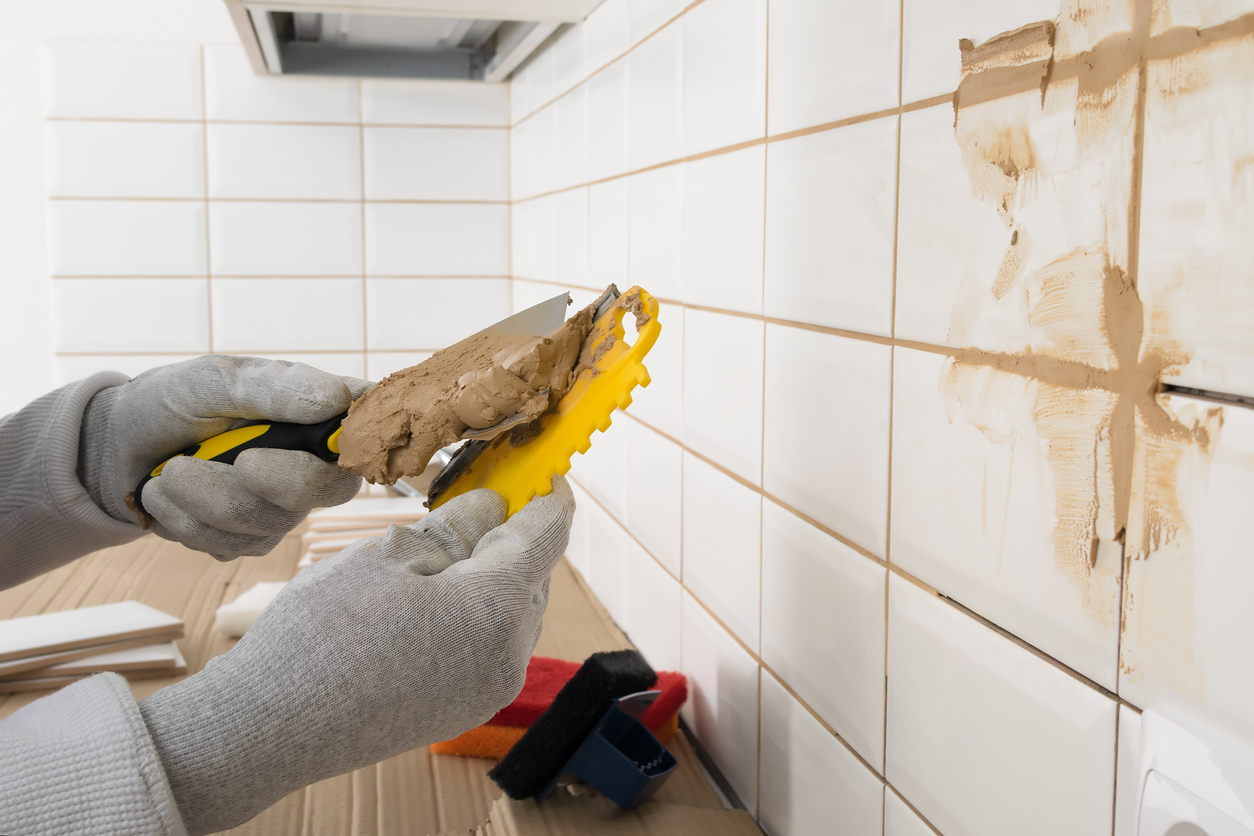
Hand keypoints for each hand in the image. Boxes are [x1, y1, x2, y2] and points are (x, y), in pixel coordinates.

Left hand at [78, 355, 369, 559]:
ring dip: (199, 497)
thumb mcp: (216, 379)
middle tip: (222, 459)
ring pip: (263, 522)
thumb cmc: (175, 401)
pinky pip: (228, 545)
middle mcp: (317, 465)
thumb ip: (275, 388)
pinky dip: (185, 520)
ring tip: (170, 471)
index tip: (339, 441)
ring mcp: (285, 509)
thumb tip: (334, 399)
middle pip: (325, 489)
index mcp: (322, 415)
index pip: (370, 428)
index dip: (365, 440)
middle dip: (263, 479)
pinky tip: (171, 496)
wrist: (119, 447)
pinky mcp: (251, 541)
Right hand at [138, 477, 575, 835]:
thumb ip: (453, 528)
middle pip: (531, 579)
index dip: (548, 501)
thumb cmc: (322, 634)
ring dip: (491, 580)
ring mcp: (488, 691)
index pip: (544, 539)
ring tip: (441, 556)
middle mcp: (507, 657)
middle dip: (511, 540)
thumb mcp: (387, 555)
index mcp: (493, 609)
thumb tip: (492, 507)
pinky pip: (490, 648)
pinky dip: (475, 616)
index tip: (546, 477)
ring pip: (512, 615)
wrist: (273, 726)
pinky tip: (431, 602)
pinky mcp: (464, 710)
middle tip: (479, 506)